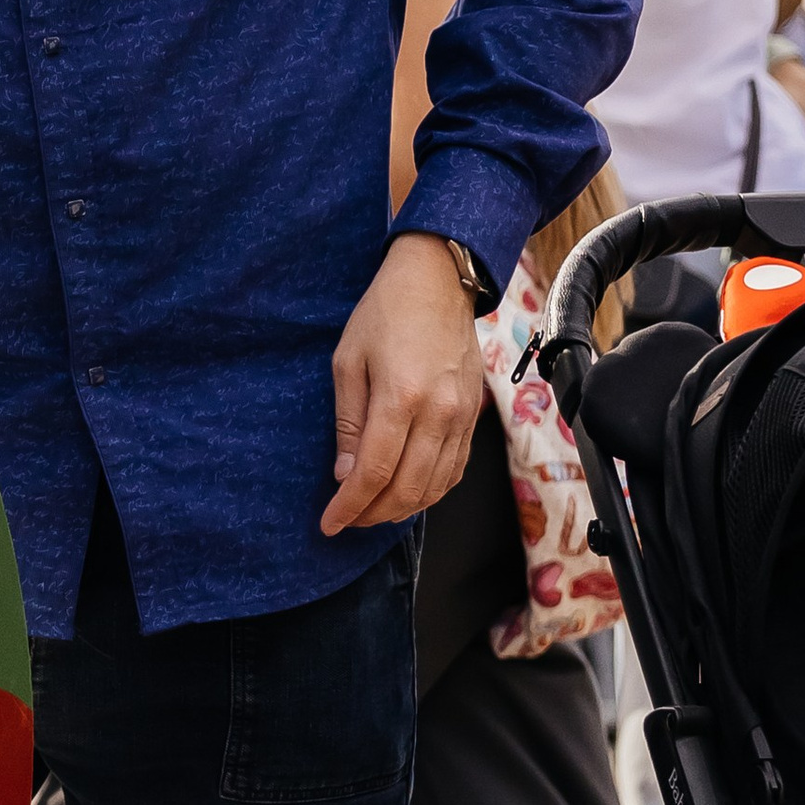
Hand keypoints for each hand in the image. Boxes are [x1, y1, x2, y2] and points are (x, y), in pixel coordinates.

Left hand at [322, 233, 485, 536]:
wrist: (436, 280)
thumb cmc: (385, 313)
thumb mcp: (347, 362)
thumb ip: (348, 423)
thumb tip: (344, 474)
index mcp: (401, 398)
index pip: (374, 473)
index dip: (350, 506)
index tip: (329, 523)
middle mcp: (439, 413)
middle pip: (408, 489)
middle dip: (373, 514)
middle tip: (348, 520)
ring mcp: (462, 416)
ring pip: (436, 486)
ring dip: (402, 508)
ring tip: (373, 511)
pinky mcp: (474, 415)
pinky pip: (456, 469)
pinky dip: (431, 490)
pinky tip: (408, 492)